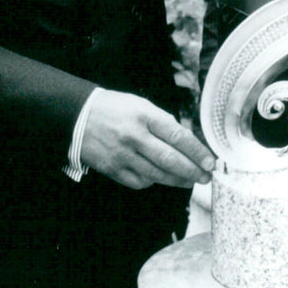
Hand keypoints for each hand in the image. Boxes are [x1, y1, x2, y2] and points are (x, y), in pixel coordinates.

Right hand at [80, 89, 215, 189]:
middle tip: (205, 177)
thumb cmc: (114, 108)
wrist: (78, 116)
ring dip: (178, 180)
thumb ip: (162, 122)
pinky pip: (139, 181)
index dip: (197, 152)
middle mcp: (134, 136)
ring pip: (157, 174)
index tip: (209, 161)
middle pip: (170, 159)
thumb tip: (186, 142)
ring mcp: (122, 155)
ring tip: (190, 181)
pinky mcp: (112, 169)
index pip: (178, 136)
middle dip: (192, 171)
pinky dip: (153, 182)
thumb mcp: (140, 105)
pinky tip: (160, 179)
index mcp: (144, 115)